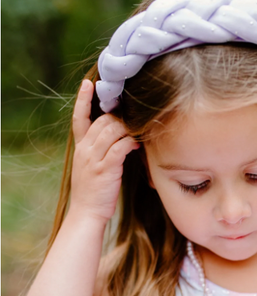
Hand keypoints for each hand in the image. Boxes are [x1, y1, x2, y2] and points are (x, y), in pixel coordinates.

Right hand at [70, 79, 139, 222]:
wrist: (87, 213)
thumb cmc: (94, 190)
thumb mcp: (91, 166)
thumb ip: (100, 150)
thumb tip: (118, 136)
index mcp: (80, 148)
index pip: (78, 118)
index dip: (82, 99)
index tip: (88, 82)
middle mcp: (84, 150)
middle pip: (101, 121)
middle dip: (118, 114)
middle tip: (133, 114)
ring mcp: (93, 159)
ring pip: (110, 131)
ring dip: (127, 127)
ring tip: (139, 128)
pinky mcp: (105, 169)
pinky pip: (118, 148)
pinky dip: (130, 142)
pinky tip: (138, 143)